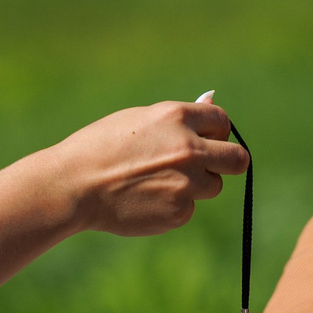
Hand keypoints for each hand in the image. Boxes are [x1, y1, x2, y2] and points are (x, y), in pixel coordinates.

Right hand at [40, 100, 250, 237]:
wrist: (74, 185)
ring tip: (159, 181)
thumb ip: (181, 117)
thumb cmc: (102, 147)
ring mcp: (187, 183)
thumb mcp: (140, 119)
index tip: (205, 139)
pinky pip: (189, 207)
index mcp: (177, 117)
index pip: (222, 122)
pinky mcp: (179, 212)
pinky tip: (145, 198)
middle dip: (228, 161)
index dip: (216, 132)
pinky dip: (174, 204)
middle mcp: (189, 149)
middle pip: (237, 159)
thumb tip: (212, 100)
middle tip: (210, 165)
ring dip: (196, 184)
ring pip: (213, 186)